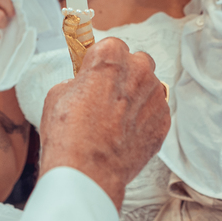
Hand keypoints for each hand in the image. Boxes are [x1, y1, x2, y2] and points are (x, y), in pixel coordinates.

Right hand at [39, 39, 169, 209]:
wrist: (87, 173)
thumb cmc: (68, 133)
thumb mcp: (58, 94)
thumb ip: (79, 80)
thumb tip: (85, 83)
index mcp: (111, 56)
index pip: (112, 46)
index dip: (103, 63)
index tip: (97, 74)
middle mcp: (139, 70)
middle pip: (137, 63)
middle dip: (125, 76)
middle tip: (107, 97)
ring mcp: (155, 96)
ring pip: (149, 88)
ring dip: (136, 98)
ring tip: (115, 121)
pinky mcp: (164, 121)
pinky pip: (155, 112)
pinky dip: (144, 120)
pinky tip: (125, 135)